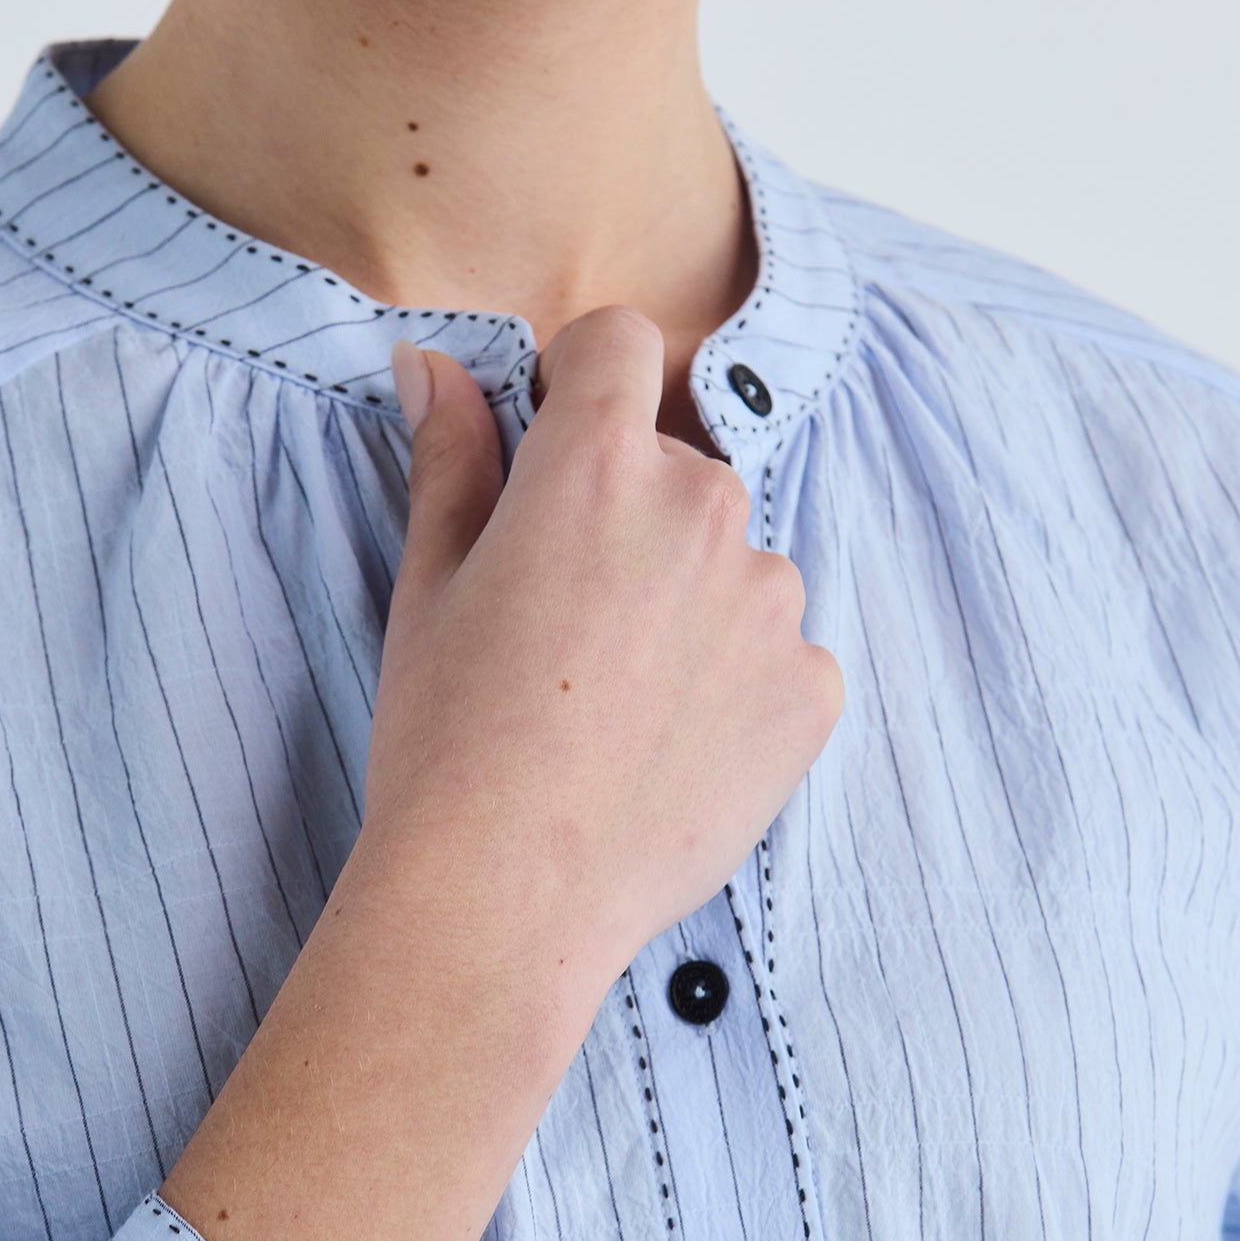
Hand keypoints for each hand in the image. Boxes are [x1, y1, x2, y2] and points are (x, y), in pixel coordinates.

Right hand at [161, 306, 842, 1240]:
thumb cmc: (443, 742)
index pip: (618, 343)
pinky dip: (737, 691)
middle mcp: (701, 507)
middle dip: (633, 519)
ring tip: (616, 709)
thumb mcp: (428, 588)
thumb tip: (430, 365)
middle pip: (680, 465)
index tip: (555, 451)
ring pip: (736, 566)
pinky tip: (666, 754)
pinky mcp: (811, 689)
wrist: (506, 897)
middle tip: (566, 630)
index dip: (581, 387)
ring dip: (692, 608)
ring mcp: (768, 601)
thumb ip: (450, 460)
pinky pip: (781, 658)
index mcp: (594, 464)